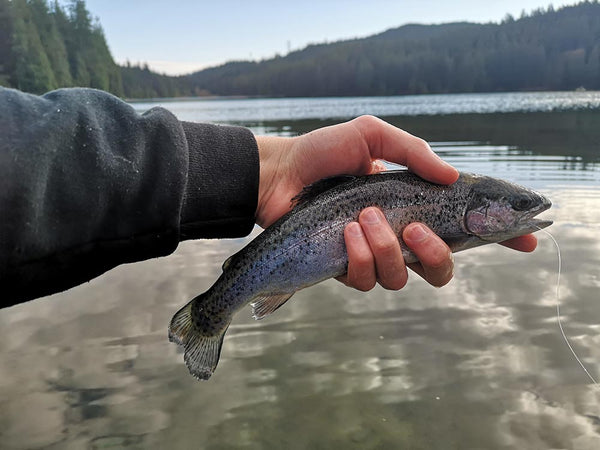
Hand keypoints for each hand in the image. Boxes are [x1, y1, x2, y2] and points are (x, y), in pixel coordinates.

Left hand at [255, 115, 535, 289]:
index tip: (528, 240)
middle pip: (440, 270)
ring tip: (362, 218)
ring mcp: (372, 256)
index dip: (498, 239)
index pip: (463, 228)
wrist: (280, 173)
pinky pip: (366, 280)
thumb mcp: (372, 137)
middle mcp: (397, 236)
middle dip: (436, 256)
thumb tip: (452, 176)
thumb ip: (413, 152)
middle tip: (415, 230)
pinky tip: (344, 232)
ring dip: (387, 250)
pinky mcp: (345, 269)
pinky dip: (360, 256)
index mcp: (412, 206)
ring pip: (402, 279)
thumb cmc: (325, 153)